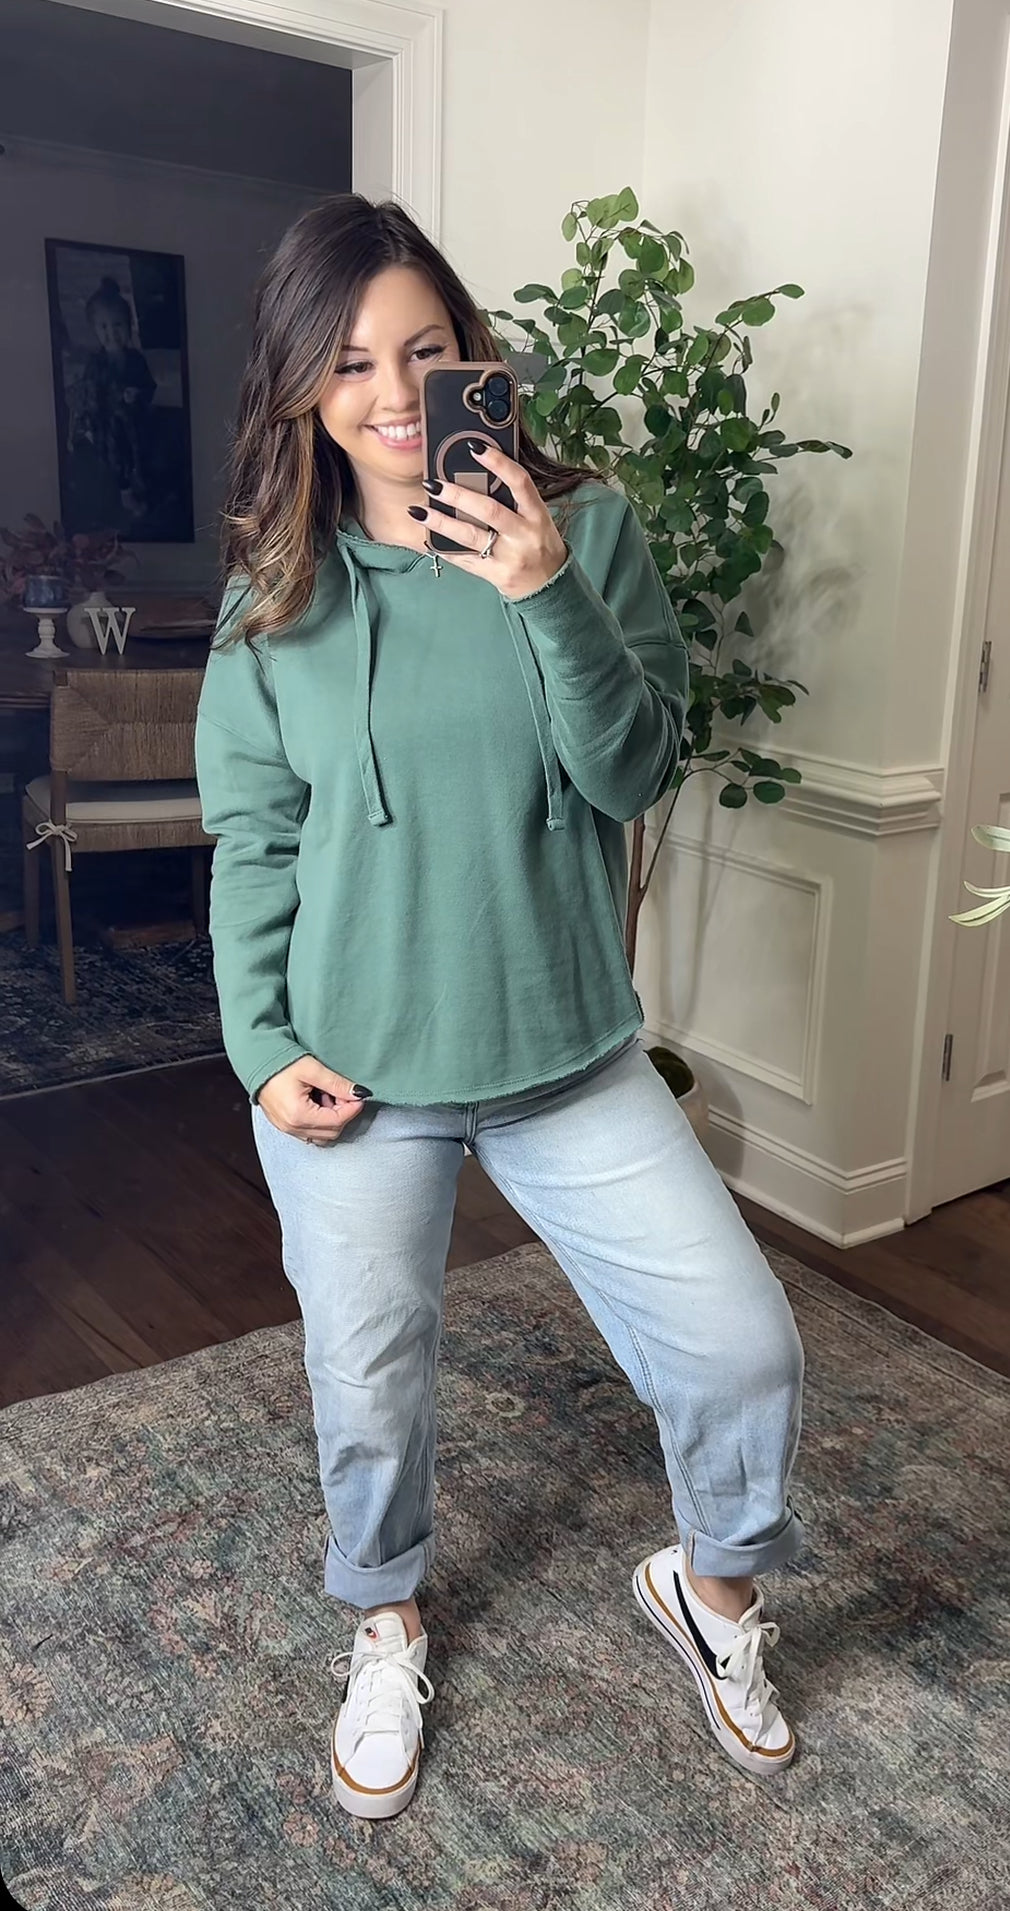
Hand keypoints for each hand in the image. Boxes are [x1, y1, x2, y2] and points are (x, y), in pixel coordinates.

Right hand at [257, 1055, 369, 1144]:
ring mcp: (287, 1129)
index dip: (352, 1108)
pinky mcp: (285, 1126)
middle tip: (342, 1094)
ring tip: (327, 1096)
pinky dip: (320, 1121)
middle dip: (343, 1114)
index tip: (358, 1095)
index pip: (337, 1121)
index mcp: (299, 1115)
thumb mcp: (312, 1070)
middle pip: (331, 1132)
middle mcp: (292, 1128)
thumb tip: (359, 1093)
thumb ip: (337, 1083)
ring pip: (322, 1135)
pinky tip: (317, 1102)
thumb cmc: (280, 1063)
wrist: (256, 1061)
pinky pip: (310, 1132)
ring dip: (331, 1119)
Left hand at [414, 443, 568, 598]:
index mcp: (536, 514)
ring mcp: (509, 557)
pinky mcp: (495, 575)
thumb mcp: (537, 518)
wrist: (548, 586)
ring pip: (471, 537)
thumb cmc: (539, 545)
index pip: (520, 482)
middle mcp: (524, 535)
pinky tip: (427, 538)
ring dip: (442, 522)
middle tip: (433, 484)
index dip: (498, 462)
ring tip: (419, 511)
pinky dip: (444, 549)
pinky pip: (465, 560)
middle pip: (489, 511)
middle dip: (459, 495)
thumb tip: (479, 472)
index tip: (475, 447)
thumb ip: (514, 499)